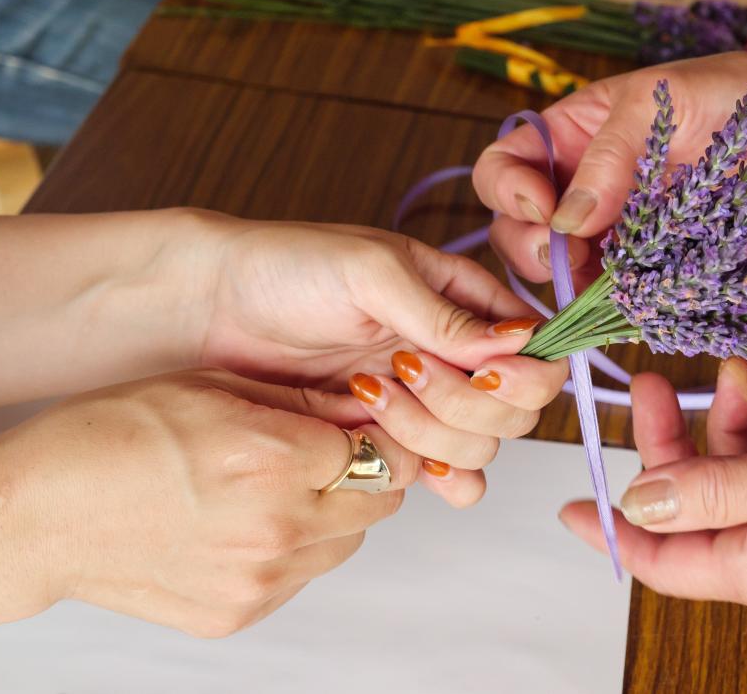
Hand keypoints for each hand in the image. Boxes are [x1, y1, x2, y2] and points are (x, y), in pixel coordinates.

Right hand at [0, 369, 482, 636]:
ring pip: (347, 543)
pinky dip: (294, 551)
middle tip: (329, 453)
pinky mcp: (239, 613)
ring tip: (278, 487)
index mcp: (272, 458)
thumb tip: (367, 405)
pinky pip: (302, 577)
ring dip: (335, 514)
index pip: (380, 449)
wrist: (42, 514)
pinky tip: (246, 522)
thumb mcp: (215, 388)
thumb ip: (303, 402)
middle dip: (369, 473)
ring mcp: (259, 579)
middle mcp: (275, 525)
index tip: (370, 424)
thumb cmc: (116, 435)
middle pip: (380, 501)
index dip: (378, 432)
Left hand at [181, 215, 567, 458]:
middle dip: (466, 402)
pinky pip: (445, 477)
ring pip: (481, 447)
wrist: (210, 312)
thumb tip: (520, 340)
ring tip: (367, 394)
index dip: (523, 373)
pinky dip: (436, 477)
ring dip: (433, 433)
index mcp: (464, 300)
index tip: (483, 371)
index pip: (535, 350)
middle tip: (404, 371)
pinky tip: (400, 457)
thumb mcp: (371, 272)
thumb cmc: (287, 268)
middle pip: (515, 409)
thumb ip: (445, 313)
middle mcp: (455, 354)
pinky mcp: (389, 439)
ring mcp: (425, 401)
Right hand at [473, 44, 746, 283]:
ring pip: (564, 268)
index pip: (506, 164)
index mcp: (576, 131)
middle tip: (569, 259)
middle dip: (529, 248)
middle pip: (519, 226)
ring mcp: (621, 228)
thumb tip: (564, 220)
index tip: (544, 209)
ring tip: (605, 287)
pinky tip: (631, 306)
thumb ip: (611, 155)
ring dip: (570, 285)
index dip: (508, 191)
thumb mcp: (668, 102)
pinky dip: (614, 305)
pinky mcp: (657, 265)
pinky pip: (617, 292)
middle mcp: (587, 183)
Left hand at [560, 359, 746, 612]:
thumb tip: (639, 500)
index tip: (568, 504)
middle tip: (649, 380)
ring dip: (723, 420)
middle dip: (669, 442)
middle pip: (691, 502)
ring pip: (731, 473)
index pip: (662, 561)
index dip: (612, 530)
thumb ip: (709, 490)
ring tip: (727, 370)